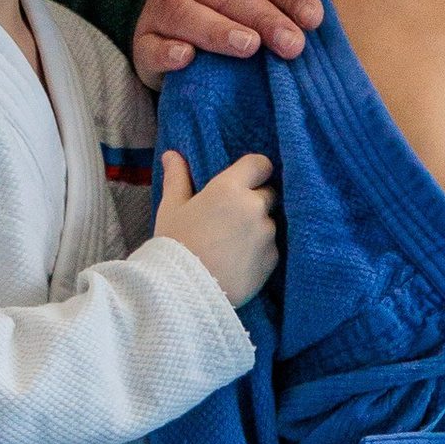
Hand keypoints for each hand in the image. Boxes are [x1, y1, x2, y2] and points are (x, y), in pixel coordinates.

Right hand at [133, 0, 322, 83]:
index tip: (313, 17)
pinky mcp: (144, 41)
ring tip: (249, 46)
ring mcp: (162, 7)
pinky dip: (166, 52)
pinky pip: (150, 45)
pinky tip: (186, 58)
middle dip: (262, 17)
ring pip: (186, 15)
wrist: (166, 1)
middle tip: (292, 43)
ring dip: (218, 32)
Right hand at [155, 148, 278, 305]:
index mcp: (230, 188)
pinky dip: (260, 251)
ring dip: (257, 228)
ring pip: (268, 223)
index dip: (255, 170)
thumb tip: (171, 154)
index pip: (260, 164)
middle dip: (254, 201)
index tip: (245, 180)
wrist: (183, 290)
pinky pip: (271, 247)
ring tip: (231, 244)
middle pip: (267, 194)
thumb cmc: (174, 243)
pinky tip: (238, 261)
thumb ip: (177, 178)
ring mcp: (267, 234)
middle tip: (230, 218)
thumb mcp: (172, 208)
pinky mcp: (273, 259)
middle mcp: (254, 207)